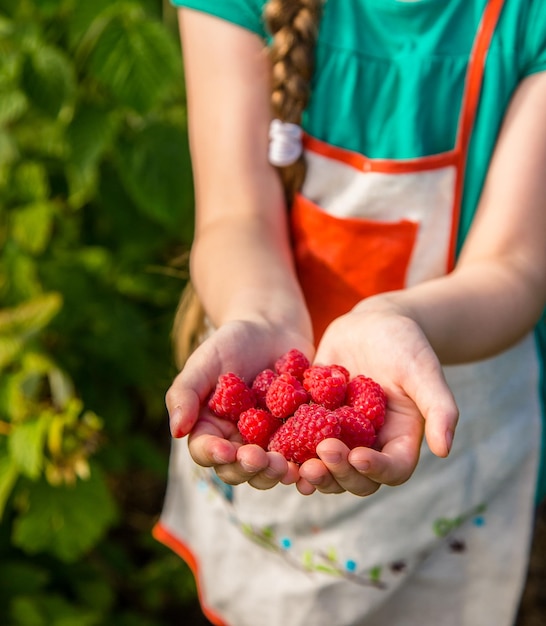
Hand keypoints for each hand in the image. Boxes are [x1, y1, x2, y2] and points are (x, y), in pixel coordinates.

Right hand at [165, 318, 312, 488]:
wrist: (273, 329)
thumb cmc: (232, 342)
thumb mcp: (205, 361)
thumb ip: (185, 392)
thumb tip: (176, 430)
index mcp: (210, 428)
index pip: (206, 451)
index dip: (215, 455)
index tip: (227, 451)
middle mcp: (237, 442)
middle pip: (239, 469)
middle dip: (249, 469)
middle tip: (261, 460)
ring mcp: (268, 443)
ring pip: (269, 470)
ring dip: (276, 473)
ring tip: (287, 467)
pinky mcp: (297, 437)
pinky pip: (301, 456)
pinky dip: (306, 463)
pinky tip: (314, 462)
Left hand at [295, 303, 458, 495]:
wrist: (373, 323)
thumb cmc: (406, 344)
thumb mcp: (423, 371)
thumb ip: (439, 407)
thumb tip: (445, 449)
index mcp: (398, 439)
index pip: (391, 469)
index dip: (375, 470)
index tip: (358, 456)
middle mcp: (368, 444)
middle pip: (354, 476)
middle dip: (337, 473)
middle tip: (318, 460)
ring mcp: (339, 435)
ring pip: (325, 466)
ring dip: (311, 471)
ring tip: (294, 466)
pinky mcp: (314, 420)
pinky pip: (300, 440)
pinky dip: (288, 449)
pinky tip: (271, 448)